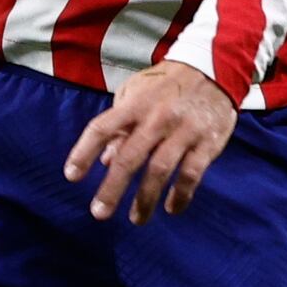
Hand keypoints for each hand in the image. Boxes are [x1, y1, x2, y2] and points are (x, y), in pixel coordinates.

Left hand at [62, 59, 235, 223]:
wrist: (214, 68)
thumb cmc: (166, 84)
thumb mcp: (136, 93)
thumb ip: (119, 125)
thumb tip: (106, 161)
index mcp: (135, 104)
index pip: (101, 128)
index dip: (84, 153)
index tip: (71, 176)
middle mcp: (157, 118)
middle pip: (129, 157)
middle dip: (112, 188)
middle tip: (99, 213)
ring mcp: (183, 131)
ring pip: (159, 171)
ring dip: (145, 199)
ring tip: (136, 219)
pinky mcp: (207, 142)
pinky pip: (191, 174)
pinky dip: (181, 195)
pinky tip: (171, 208)